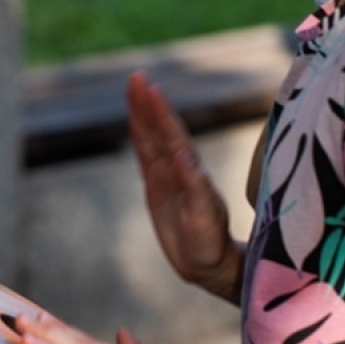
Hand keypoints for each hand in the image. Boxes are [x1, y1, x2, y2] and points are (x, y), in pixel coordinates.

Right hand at [126, 71, 240, 298]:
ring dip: (142, 115)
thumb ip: (195, 186)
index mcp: (190, 173)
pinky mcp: (158, 189)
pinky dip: (140, 137)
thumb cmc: (210, 245)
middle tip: (136, 77)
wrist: (209, 266)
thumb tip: (182, 156)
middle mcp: (178, 170)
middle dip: (147, 105)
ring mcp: (168, 178)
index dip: (160, 113)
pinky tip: (135, 124)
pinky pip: (145, 157)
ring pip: (151, 140)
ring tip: (134, 90)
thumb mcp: (204, 218)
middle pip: (159, 130)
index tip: (150, 88)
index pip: (171, 136)